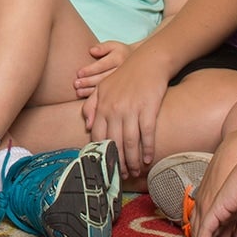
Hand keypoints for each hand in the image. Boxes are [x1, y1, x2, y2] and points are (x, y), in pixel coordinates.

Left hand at [73, 41, 129, 98]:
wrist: (138, 64)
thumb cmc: (119, 53)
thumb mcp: (113, 46)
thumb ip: (102, 47)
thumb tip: (92, 51)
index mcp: (119, 58)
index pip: (103, 65)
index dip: (90, 69)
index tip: (78, 73)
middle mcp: (122, 71)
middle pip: (103, 78)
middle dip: (88, 81)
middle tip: (76, 84)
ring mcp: (123, 82)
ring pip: (106, 88)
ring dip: (90, 91)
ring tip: (78, 92)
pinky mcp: (122, 90)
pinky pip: (109, 95)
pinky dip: (97, 97)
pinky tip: (86, 98)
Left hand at [79, 40, 169, 175]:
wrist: (147, 62)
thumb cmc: (124, 76)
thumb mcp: (102, 87)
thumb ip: (92, 105)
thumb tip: (87, 126)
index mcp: (102, 105)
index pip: (98, 134)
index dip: (101, 152)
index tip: (104, 164)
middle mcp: (114, 109)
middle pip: (114, 141)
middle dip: (117, 161)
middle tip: (121, 175)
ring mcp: (131, 109)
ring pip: (130, 141)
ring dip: (133, 159)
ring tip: (135, 170)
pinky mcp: (148, 108)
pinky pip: (147, 133)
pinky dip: (148, 148)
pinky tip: (149, 158)